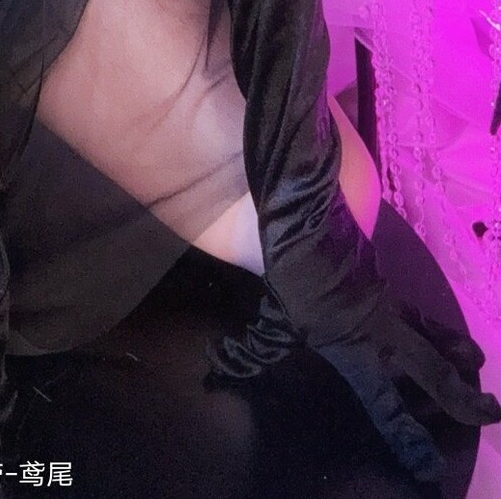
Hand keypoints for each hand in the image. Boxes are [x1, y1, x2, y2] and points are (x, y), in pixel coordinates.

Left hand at [205, 254, 500, 483]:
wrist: (305, 221)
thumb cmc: (288, 276)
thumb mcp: (268, 321)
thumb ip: (248, 351)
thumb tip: (213, 369)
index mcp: (355, 351)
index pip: (385, 404)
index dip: (406, 437)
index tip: (427, 466)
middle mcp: (381, 334)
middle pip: (430, 371)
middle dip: (460, 397)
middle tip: (490, 411)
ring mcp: (388, 306)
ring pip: (429, 337)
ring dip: (452, 354)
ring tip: (474, 367)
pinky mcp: (386, 285)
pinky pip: (414, 313)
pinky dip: (432, 326)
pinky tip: (441, 334)